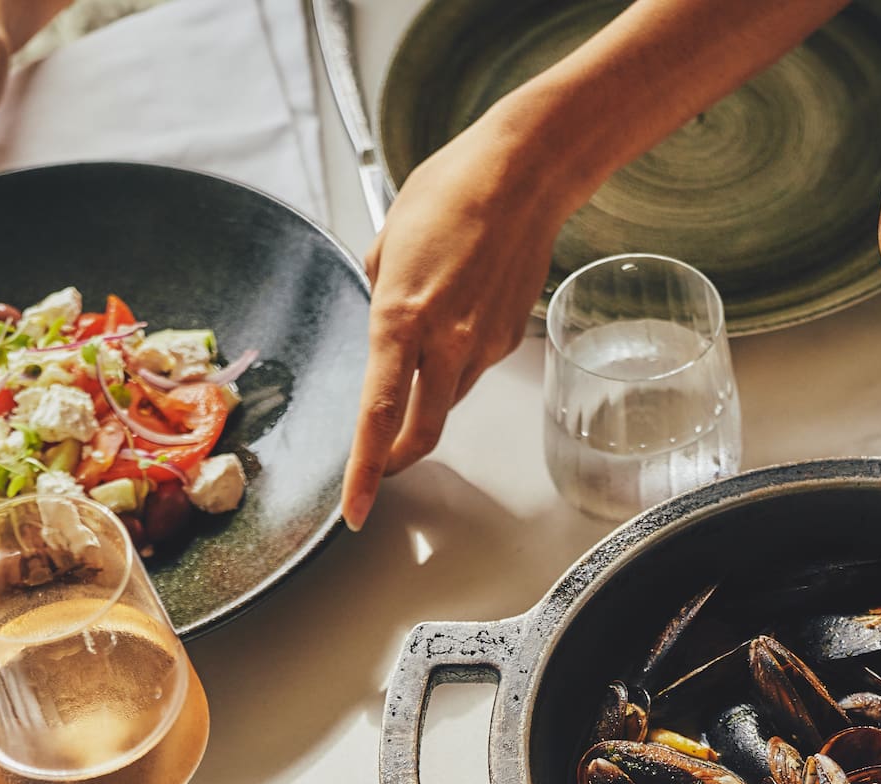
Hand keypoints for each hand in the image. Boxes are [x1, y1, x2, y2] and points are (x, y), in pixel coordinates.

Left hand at [342, 102, 572, 530]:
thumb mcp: (388, 240)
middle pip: (421, 434)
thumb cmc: (454, 191)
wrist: (524, 175)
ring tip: (420, 346)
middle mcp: (443, 342)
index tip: (356, 511)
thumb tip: (382, 320)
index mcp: (400, 318)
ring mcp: (481, 346)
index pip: (377, 415)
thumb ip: (378, 291)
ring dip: (426, 398)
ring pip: (446, 400)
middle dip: (396, 459)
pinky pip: (471, 369)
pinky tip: (455, 318)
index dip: (364, 471)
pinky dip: (454, 361)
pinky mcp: (506, 339)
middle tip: (379, 465)